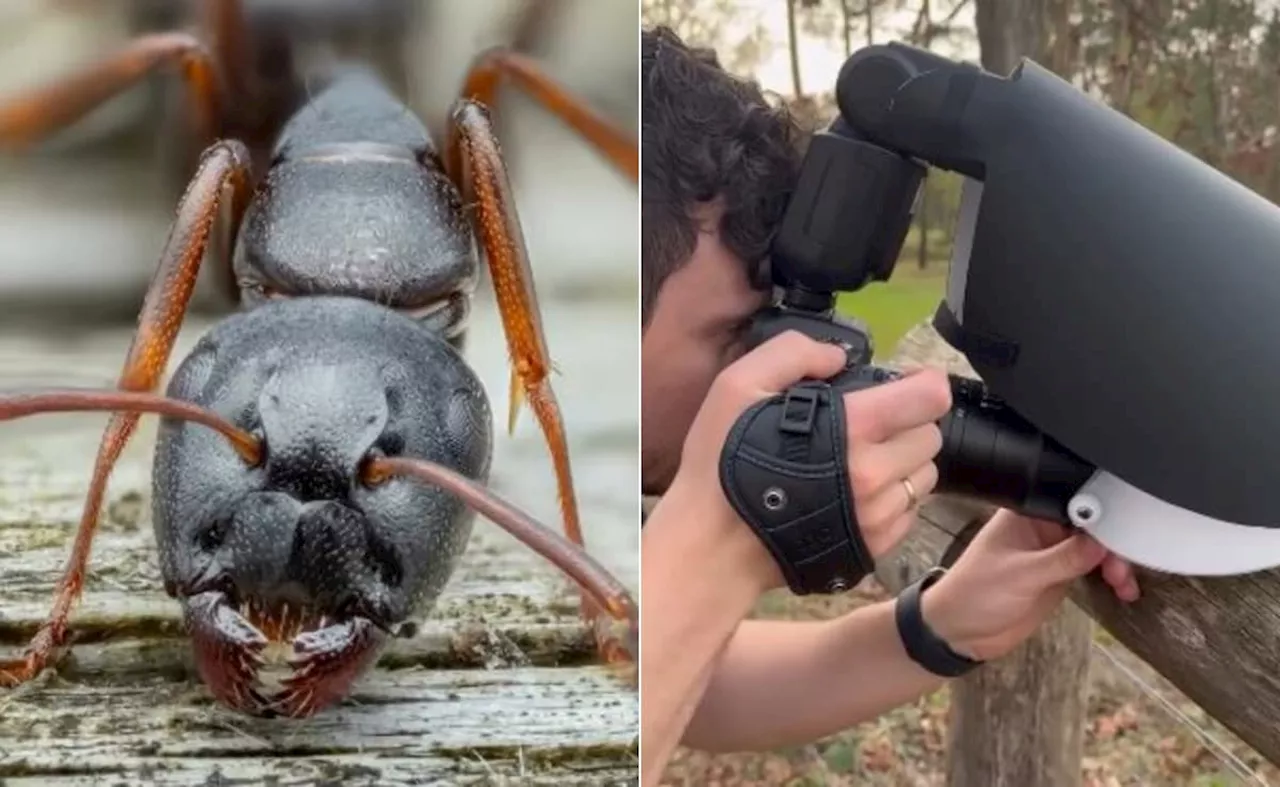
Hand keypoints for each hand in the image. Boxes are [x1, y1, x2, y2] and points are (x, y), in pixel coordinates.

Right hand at [671, 330, 952, 590]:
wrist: (712, 547)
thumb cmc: (722, 463)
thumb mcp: (738, 386)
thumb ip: (793, 354)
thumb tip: (840, 357)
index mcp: (852, 428)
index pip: (930, 397)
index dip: (922, 383)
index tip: (901, 386)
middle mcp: (876, 474)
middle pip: (930, 437)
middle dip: (906, 424)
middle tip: (867, 427)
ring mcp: (879, 517)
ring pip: (923, 477)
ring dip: (902, 463)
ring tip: (862, 462)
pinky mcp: (875, 548)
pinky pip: (909, 514)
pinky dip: (892, 499)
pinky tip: (855, 495)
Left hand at [921, 509, 1140, 661]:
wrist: (960, 632)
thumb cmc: (975, 594)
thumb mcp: (1021, 576)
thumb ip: (1063, 559)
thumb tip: (1102, 543)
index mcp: (1026, 513)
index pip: (1072, 501)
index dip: (1101, 510)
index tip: (1125, 527)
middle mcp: (1042, 527)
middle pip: (1092, 522)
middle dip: (1114, 540)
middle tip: (1122, 564)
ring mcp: (1053, 551)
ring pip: (1097, 546)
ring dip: (1116, 560)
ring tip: (1122, 582)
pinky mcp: (1059, 575)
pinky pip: (1093, 568)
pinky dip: (1110, 576)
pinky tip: (1123, 589)